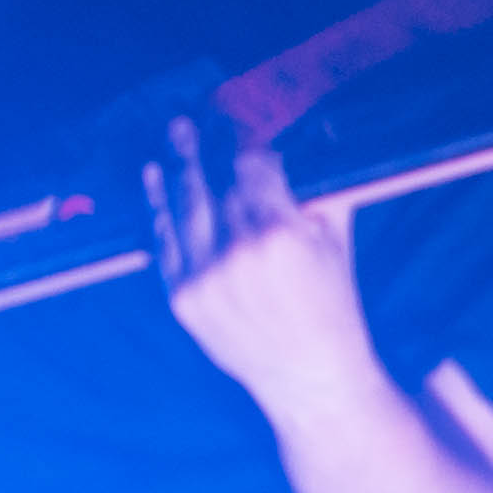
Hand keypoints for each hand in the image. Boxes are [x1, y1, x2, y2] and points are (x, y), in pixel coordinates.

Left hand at [145, 115, 380, 412]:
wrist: (313, 376)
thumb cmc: (333, 304)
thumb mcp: (339, 240)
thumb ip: (319, 188)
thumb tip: (308, 137)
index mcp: (281, 232)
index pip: (251, 164)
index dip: (244, 137)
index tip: (240, 120)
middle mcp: (237, 251)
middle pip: (214, 179)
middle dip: (207, 143)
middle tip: (197, 115)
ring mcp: (204, 276)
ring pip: (183, 205)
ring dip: (178, 165)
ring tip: (176, 133)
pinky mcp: (182, 298)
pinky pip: (165, 242)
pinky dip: (158, 208)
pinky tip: (154, 179)